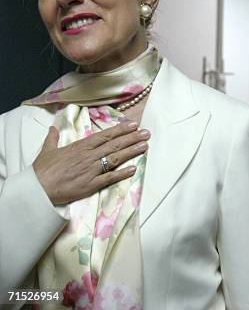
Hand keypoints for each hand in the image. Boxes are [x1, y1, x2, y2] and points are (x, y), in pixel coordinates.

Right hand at [33, 122, 150, 205]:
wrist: (37, 189)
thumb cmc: (41, 171)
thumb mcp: (47, 151)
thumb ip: (52, 139)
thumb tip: (53, 128)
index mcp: (79, 147)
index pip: (104, 136)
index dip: (120, 130)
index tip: (133, 125)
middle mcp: (88, 156)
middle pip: (114, 145)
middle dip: (131, 138)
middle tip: (146, 133)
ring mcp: (91, 170)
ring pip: (115, 159)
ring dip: (131, 152)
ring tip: (145, 146)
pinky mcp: (91, 185)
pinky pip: (110, 178)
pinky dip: (122, 174)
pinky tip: (134, 169)